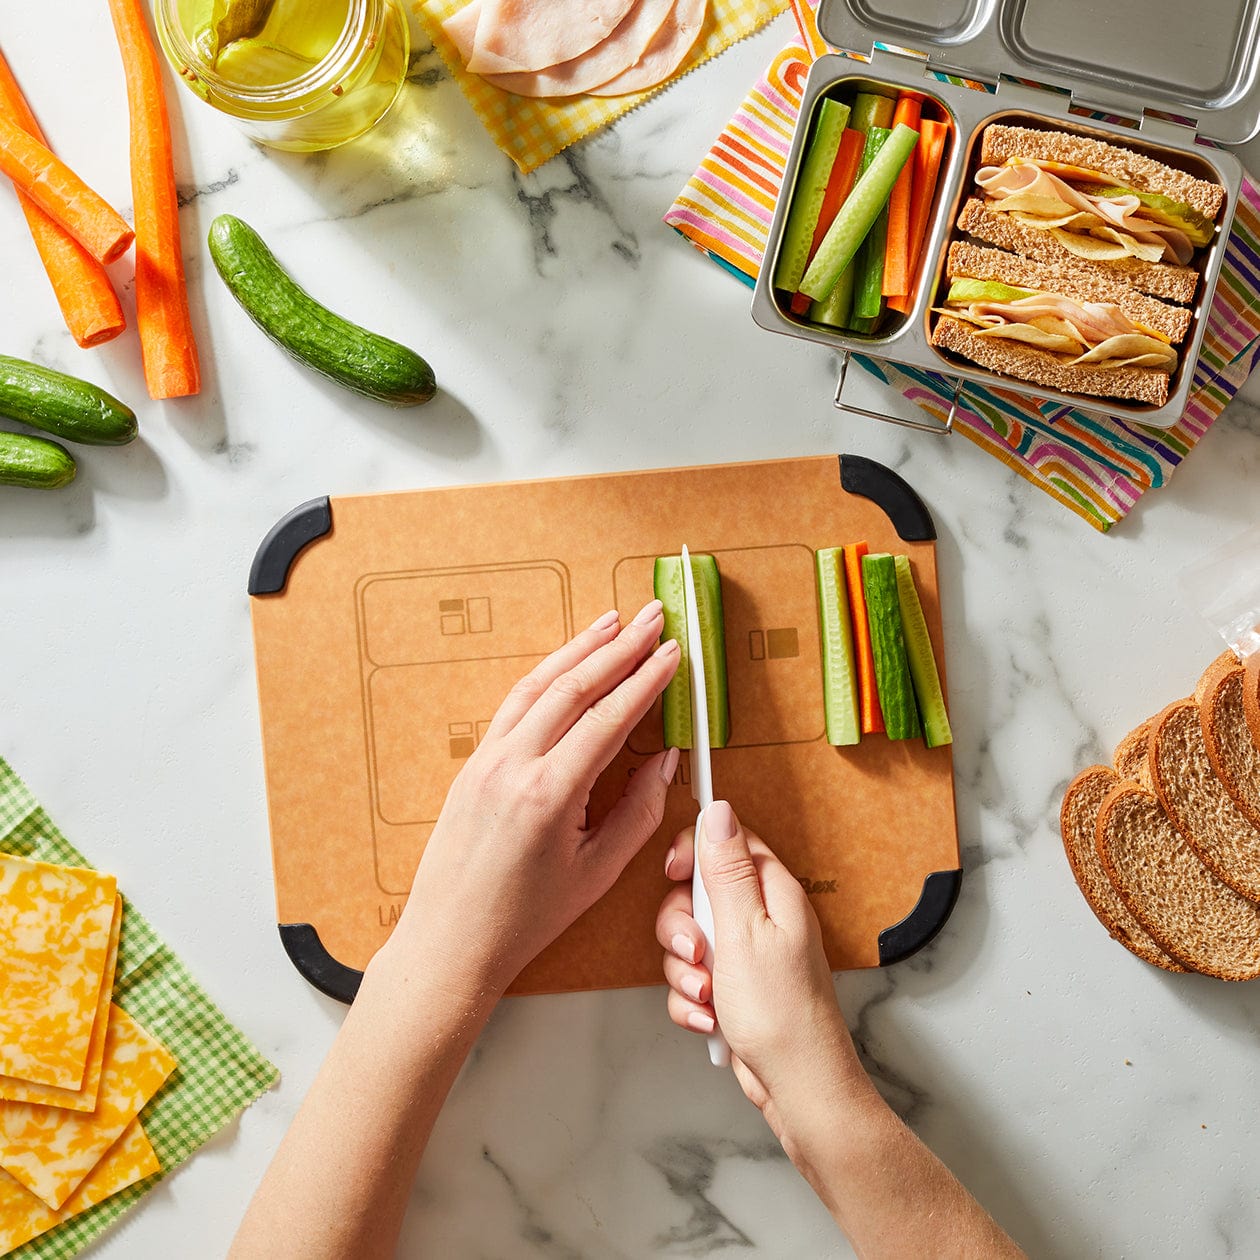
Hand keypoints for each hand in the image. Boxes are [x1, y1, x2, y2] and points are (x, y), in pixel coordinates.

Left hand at [392, 601, 680, 999]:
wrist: (452, 938)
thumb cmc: (525, 918)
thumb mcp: (597, 872)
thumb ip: (639, 810)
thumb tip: (664, 758)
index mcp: (548, 794)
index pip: (609, 717)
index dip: (646, 679)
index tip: (672, 652)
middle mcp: (514, 765)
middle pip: (575, 686)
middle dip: (619, 646)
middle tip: (651, 617)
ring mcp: (487, 759)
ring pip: (539, 684)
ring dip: (579, 648)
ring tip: (613, 622)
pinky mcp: (474, 763)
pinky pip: (514, 703)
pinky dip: (546, 674)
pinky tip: (567, 660)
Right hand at [655, 802, 868, 1142]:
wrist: (798, 1087)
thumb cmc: (781, 1013)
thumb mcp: (744, 931)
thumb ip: (726, 869)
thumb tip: (718, 810)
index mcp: (772, 892)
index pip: (727, 842)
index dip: (694, 853)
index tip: (675, 874)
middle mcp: (762, 918)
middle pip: (697, 894)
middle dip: (680, 927)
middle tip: (696, 952)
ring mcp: (747, 956)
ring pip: (689, 941)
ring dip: (685, 972)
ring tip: (707, 996)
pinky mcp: (733, 990)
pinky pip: (692, 980)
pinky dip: (692, 1002)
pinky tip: (709, 1021)